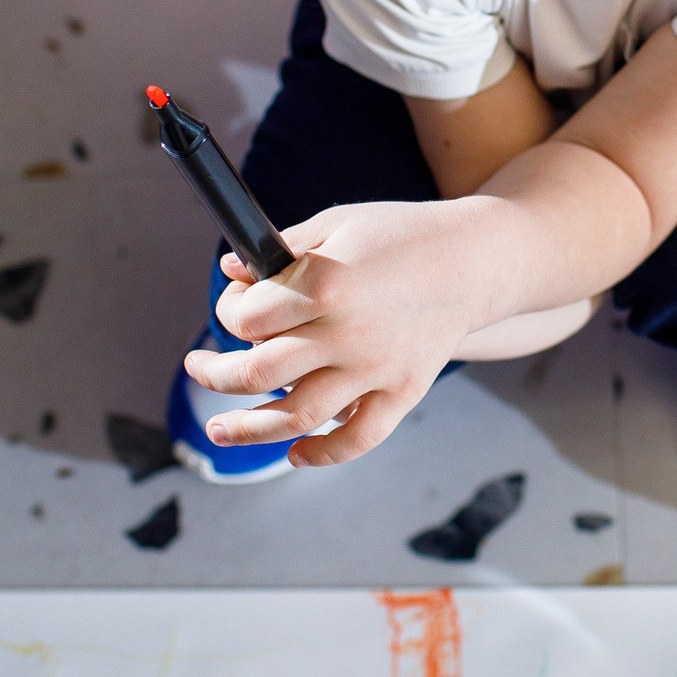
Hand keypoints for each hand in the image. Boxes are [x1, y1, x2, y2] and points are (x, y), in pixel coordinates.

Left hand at [184, 197, 499, 468]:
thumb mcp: (338, 223)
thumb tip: (230, 270)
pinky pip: (358, 438)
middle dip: (215, 374)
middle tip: (199, 368)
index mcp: (325, 283)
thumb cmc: (401, 235)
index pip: (247, 319)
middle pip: (257, 373)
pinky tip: (295, 452)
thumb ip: (282, 249)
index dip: (228, 312)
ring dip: (247, 430)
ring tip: (219, 430)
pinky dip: (322, 454)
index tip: (234, 306)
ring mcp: (376, 368)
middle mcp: (347, 333)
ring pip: (295, 416)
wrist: (477, 258)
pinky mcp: (404, 391)